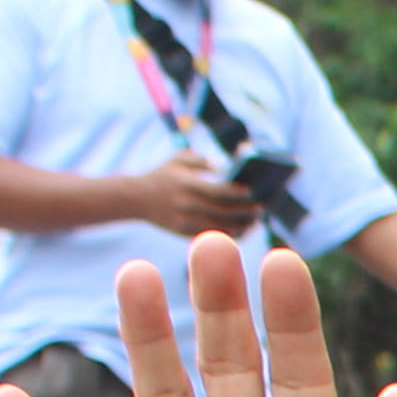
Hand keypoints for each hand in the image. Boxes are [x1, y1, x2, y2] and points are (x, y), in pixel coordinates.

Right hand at [129, 163, 262, 238]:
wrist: (134, 199)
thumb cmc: (162, 175)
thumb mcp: (178, 160)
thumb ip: (201, 160)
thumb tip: (225, 166)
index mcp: (186, 184)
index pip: (217, 190)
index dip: (236, 191)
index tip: (252, 190)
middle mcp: (186, 204)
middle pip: (223, 211)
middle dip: (245, 210)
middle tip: (261, 207)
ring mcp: (185, 221)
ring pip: (220, 227)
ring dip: (241, 225)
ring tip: (255, 220)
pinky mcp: (184, 233)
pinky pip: (212, 236)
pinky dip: (229, 234)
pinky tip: (241, 229)